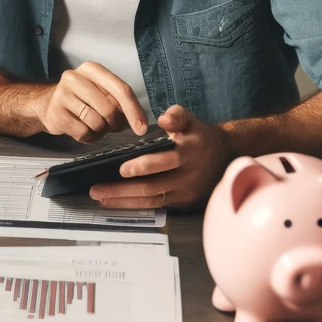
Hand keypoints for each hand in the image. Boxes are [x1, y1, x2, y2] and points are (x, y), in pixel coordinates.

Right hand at [33, 61, 148, 142]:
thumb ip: (120, 101)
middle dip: (114, 123)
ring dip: (100, 130)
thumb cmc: (81, 99)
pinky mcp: (57, 114)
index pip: (121, 89)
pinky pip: (84, 133)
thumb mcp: (101, 91)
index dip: (134, 111)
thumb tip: (139, 122)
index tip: (141, 128)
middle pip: (110, 109)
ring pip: (97, 122)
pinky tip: (83, 129)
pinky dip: (89, 137)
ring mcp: (63, 95)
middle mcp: (75, 77)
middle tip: (109, 124)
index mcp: (92, 69)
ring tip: (93, 124)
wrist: (48, 105)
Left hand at [88, 105, 230, 208]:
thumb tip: (163, 119)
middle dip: (123, 190)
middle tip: (97, 190)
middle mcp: (187, 176)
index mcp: (189, 152)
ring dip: (124, 201)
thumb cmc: (199, 137)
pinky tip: (116, 203)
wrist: (224, 156)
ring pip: (152, 200)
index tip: (122, 169)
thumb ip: (177, 116)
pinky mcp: (182, 202)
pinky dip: (135, 205)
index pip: (165, 161)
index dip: (144, 166)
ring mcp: (185, 192)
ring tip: (101, 198)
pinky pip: (156, 206)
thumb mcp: (191, 121)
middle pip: (153, 186)